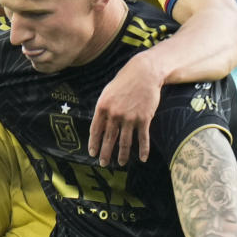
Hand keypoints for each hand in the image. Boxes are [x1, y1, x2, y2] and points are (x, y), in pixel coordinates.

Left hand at [88, 51, 162, 165]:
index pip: (95, 130)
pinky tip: (142, 158)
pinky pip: (143, 138)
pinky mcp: (144, 118)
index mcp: (103, 107)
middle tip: (103, 163)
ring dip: (122, 155)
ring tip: (121, 163)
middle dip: (105, 153)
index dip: (94, 144)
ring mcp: (130, 118)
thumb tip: (99, 125)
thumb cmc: (125, 81)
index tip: (92, 153)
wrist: (144, 73)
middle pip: (109, 139)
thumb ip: (103, 108)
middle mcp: (115, 114)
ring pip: (125, 142)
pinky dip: (143, 150)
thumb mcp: (108, 92)